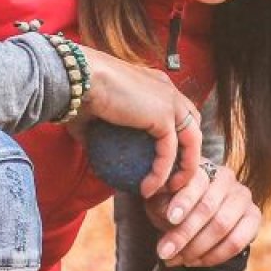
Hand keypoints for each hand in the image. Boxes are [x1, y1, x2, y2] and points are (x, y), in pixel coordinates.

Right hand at [81, 49, 204, 197]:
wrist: (79, 79)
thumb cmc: (77, 94)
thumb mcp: (91, 116)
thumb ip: (96, 133)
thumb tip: (90, 152)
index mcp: (157, 86)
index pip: (180, 114)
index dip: (179, 139)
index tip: (164, 162)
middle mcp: (169, 91)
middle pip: (193, 128)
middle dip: (189, 156)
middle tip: (170, 181)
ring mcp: (170, 102)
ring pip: (191, 143)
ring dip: (183, 170)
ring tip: (166, 191)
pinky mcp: (164, 116)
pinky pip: (169, 153)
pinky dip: (160, 174)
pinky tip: (148, 189)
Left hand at [146, 160, 260, 267]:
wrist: (198, 221)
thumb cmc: (173, 207)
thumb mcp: (160, 202)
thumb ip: (160, 204)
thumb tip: (167, 214)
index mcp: (202, 167)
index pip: (197, 182)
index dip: (184, 201)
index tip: (170, 218)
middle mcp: (226, 178)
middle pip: (208, 207)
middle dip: (184, 234)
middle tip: (164, 252)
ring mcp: (243, 197)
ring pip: (222, 226)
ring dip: (197, 248)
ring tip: (177, 260)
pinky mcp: (254, 217)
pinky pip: (237, 242)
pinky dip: (214, 256)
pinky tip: (196, 262)